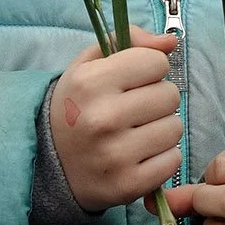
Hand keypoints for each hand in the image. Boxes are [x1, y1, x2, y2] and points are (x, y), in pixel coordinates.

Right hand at [52, 29, 182, 211]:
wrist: (49, 164)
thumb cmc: (76, 107)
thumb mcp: (88, 65)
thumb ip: (128, 39)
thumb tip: (170, 41)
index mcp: (91, 83)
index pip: (156, 62)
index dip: (148, 69)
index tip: (132, 81)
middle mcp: (102, 118)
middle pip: (170, 95)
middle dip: (157, 99)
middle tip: (135, 109)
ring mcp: (115, 155)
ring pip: (175, 128)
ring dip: (161, 128)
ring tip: (137, 132)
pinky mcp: (127, 185)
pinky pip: (173, 160)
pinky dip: (162, 157)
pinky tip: (140, 154)